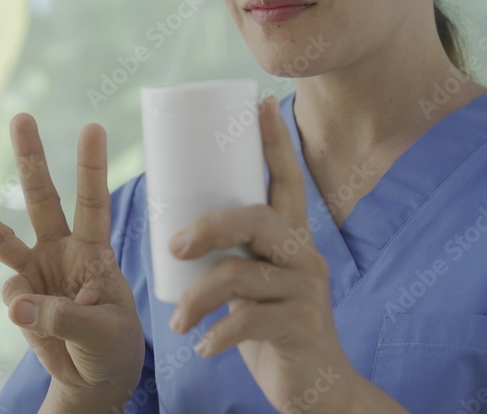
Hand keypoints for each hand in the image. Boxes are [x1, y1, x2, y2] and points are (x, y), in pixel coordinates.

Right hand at [0, 113, 143, 399]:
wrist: (94, 376)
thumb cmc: (112, 346)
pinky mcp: (19, 297)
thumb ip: (61, 317)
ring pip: (2, 237)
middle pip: (43, 198)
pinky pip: (12, 299)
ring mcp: (37, 270)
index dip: (91, 167)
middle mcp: (62, 250)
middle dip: (31, 159)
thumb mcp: (103, 333)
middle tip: (22, 117)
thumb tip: (14, 304)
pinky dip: (24, 316)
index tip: (93, 127)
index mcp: (95, 251)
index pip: (94, 202)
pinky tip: (47, 335)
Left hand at [165, 96, 368, 412]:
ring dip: (198, 298)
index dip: (275, 142)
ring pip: (241, 274)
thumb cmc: (270, 329)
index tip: (262, 101)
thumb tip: (170, 234)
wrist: (316, 390)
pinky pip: (249, 322)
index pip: (287, 180)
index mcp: (290, 239)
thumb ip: (229, 257)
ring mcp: (306, 291)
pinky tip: (201, 346)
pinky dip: (217, 335)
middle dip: (208, 226)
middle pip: (256, 217)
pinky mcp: (301, 327)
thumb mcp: (253, 285)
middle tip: (171, 246)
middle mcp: (304, 256)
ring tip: (177, 320)